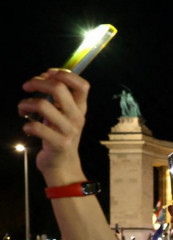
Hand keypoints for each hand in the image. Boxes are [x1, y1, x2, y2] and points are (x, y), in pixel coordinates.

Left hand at [19, 70, 89, 185]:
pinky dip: (27, 125)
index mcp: (80, 108)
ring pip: (43, 105)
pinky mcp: (58, 143)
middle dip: (38, 82)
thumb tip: (45, 76)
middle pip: (59, 88)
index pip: (82, 85)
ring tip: (22, 109)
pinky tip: (27, 128)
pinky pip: (36, 127)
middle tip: (27, 87)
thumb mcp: (64, 115)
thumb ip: (59, 98)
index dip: (64, 74)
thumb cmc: (59, 136)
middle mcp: (77, 117)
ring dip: (25, 103)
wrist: (63, 165)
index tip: (48, 74)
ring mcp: (69, 131)